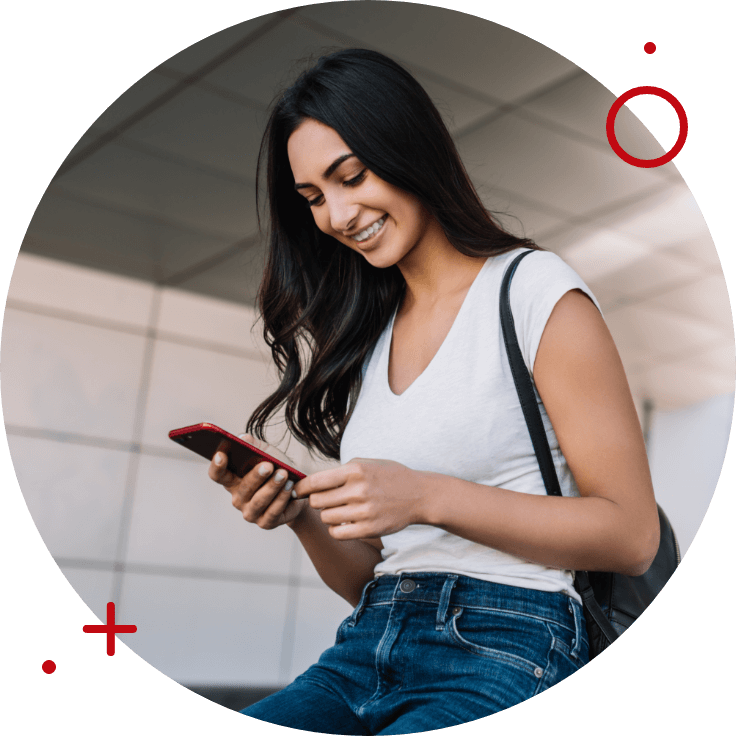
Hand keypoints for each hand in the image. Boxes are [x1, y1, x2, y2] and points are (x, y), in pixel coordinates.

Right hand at [208, 432, 307, 528]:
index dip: (217, 466)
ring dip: (272, 487)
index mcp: (233, 480)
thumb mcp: (266, 452)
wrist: (297, 490)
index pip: (217, 475)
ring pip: (259, 501)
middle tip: (268, 465)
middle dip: (256, 476)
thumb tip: (243, 438)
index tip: (221, 454)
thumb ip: (253, 445)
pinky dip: (282, 498)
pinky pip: (273, 511)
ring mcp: (251, 513)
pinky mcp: (266, 522)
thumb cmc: (277, 469)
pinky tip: (290, 487)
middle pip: (243, 488)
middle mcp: (238, 498)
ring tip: (284, 474)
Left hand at [291, 458, 424, 539]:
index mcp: (355, 470)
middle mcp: (358, 490)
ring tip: (339, 510)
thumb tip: (310, 481)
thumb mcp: (366, 464)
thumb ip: (340, 471)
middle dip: (317, 501)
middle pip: (317, 501)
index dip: (301, 487)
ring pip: (326, 518)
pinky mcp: (369, 529)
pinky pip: (337, 533)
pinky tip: (344, 523)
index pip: (315, 481)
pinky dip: (336, 529)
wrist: (419, 495)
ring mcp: (364, 511)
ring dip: (328, 515)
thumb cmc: (389, 476)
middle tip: (325, 500)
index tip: (297, 491)